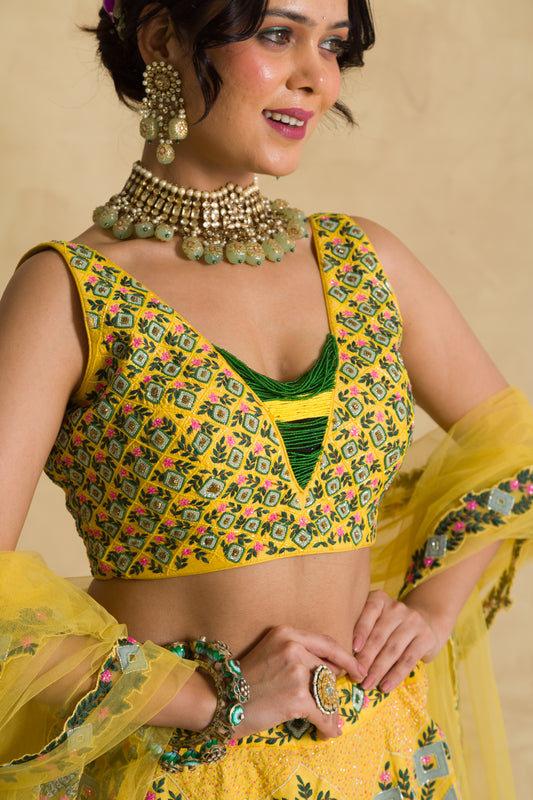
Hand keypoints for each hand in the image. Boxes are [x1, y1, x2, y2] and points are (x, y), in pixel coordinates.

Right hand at [238, 625, 361, 740]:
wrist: (220, 699)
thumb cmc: (245, 680)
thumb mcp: (271, 653)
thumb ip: (299, 654)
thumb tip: (334, 670)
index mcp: (287, 633)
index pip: (327, 644)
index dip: (346, 658)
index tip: (358, 670)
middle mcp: (293, 648)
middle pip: (328, 670)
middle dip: (331, 691)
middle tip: (332, 705)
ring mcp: (296, 672)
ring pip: (327, 693)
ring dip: (330, 711)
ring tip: (329, 722)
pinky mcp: (297, 698)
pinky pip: (323, 714)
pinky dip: (327, 727)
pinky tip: (327, 733)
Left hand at [351, 590, 444, 694]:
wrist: (424, 623)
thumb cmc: (387, 625)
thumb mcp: (374, 620)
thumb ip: (360, 630)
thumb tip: (343, 656)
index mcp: (380, 599)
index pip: (369, 612)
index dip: (361, 630)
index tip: (353, 649)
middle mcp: (397, 607)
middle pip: (379, 635)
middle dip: (366, 658)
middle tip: (355, 675)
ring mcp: (414, 621)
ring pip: (392, 649)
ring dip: (378, 670)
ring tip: (367, 684)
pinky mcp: (426, 637)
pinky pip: (408, 660)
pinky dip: (395, 675)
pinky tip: (385, 687)